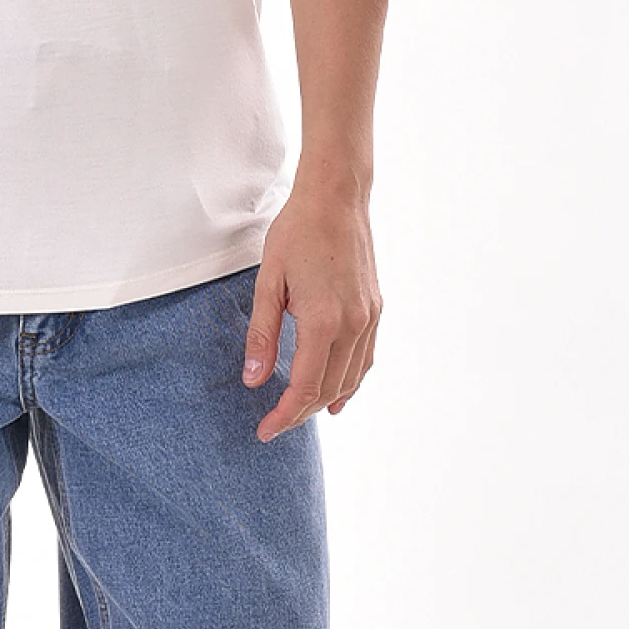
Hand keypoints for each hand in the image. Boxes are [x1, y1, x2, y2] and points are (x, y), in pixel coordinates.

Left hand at [241, 181, 380, 442]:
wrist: (336, 197)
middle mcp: (353, 325)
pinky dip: (350, 382)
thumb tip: (253, 380)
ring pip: (350, 379)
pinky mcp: (375, 309)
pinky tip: (337, 395)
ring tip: (298, 412)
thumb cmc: (296, 232)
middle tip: (273, 423)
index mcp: (323, 321)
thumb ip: (262, 333)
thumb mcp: (268, 281)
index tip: (264, 431)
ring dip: (324, 401)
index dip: (284, 416)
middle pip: (328, 390)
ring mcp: (369, 318)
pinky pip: (364, 360)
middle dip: (300, 413)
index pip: (304, 388)